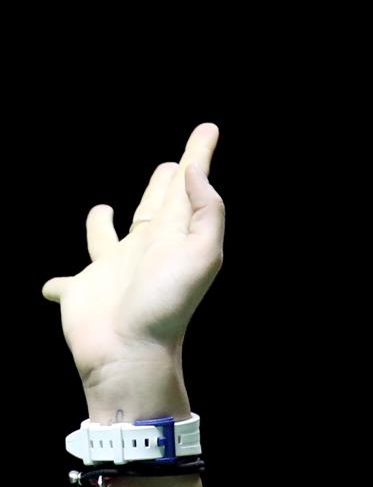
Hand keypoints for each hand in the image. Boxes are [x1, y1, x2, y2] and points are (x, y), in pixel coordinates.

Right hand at [41, 122, 224, 388]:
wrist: (130, 356)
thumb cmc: (165, 309)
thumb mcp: (200, 256)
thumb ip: (204, 212)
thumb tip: (195, 172)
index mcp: (170, 239)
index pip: (186, 188)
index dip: (196, 157)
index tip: (207, 130)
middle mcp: (143, 252)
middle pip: (154, 208)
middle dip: (163, 186)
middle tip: (170, 165)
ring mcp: (111, 273)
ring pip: (107, 239)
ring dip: (103, 225)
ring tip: (103, 210)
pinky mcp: (82, 293)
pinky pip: (67, 284)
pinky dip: (59, 283)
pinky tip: (52, 287)